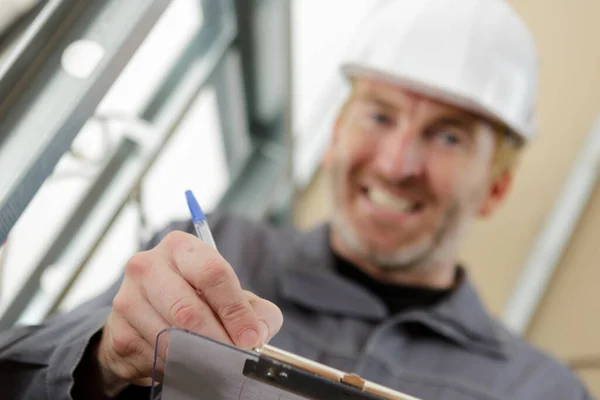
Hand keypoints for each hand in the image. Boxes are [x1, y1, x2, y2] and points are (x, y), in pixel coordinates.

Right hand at [95, 231, 282, 396]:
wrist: (145, 317)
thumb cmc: (197, 299)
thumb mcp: (231, 296)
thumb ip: (256, 311)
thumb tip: (257, 335)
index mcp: (181, 247)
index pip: (213, 273)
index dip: (235, 310)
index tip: (250, 338)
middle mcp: (148, 265)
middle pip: (189, 310)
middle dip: (218, 340)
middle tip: (236, 358)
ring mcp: (128, 298)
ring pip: (171, 338)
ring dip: (199, 357)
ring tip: (215, 362)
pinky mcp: (118, 332)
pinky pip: (154, 357)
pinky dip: (178, 366)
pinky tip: (186, 362)